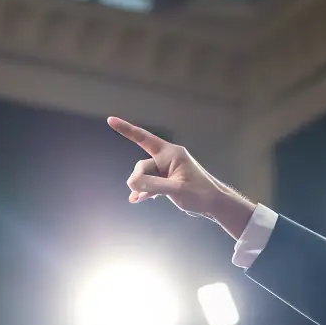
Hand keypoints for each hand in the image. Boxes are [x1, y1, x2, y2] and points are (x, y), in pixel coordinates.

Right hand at [108, 117, 254, 237]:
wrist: (214, 204)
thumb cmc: (199, 194)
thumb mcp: (175, 189)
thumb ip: (152, 185)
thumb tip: (132, 183)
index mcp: (171, 153)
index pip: (144, 138)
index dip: (126, 129)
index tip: (111, 120)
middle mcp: (168, 158)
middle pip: (142, 164)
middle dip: (139, 179)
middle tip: (139, 194)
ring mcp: (167, 170)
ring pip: (145, 176)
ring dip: (140, 187)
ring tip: (138, 199)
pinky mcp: (168, 180)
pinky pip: (151, 183)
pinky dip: (145, 191)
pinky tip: (137, 200)